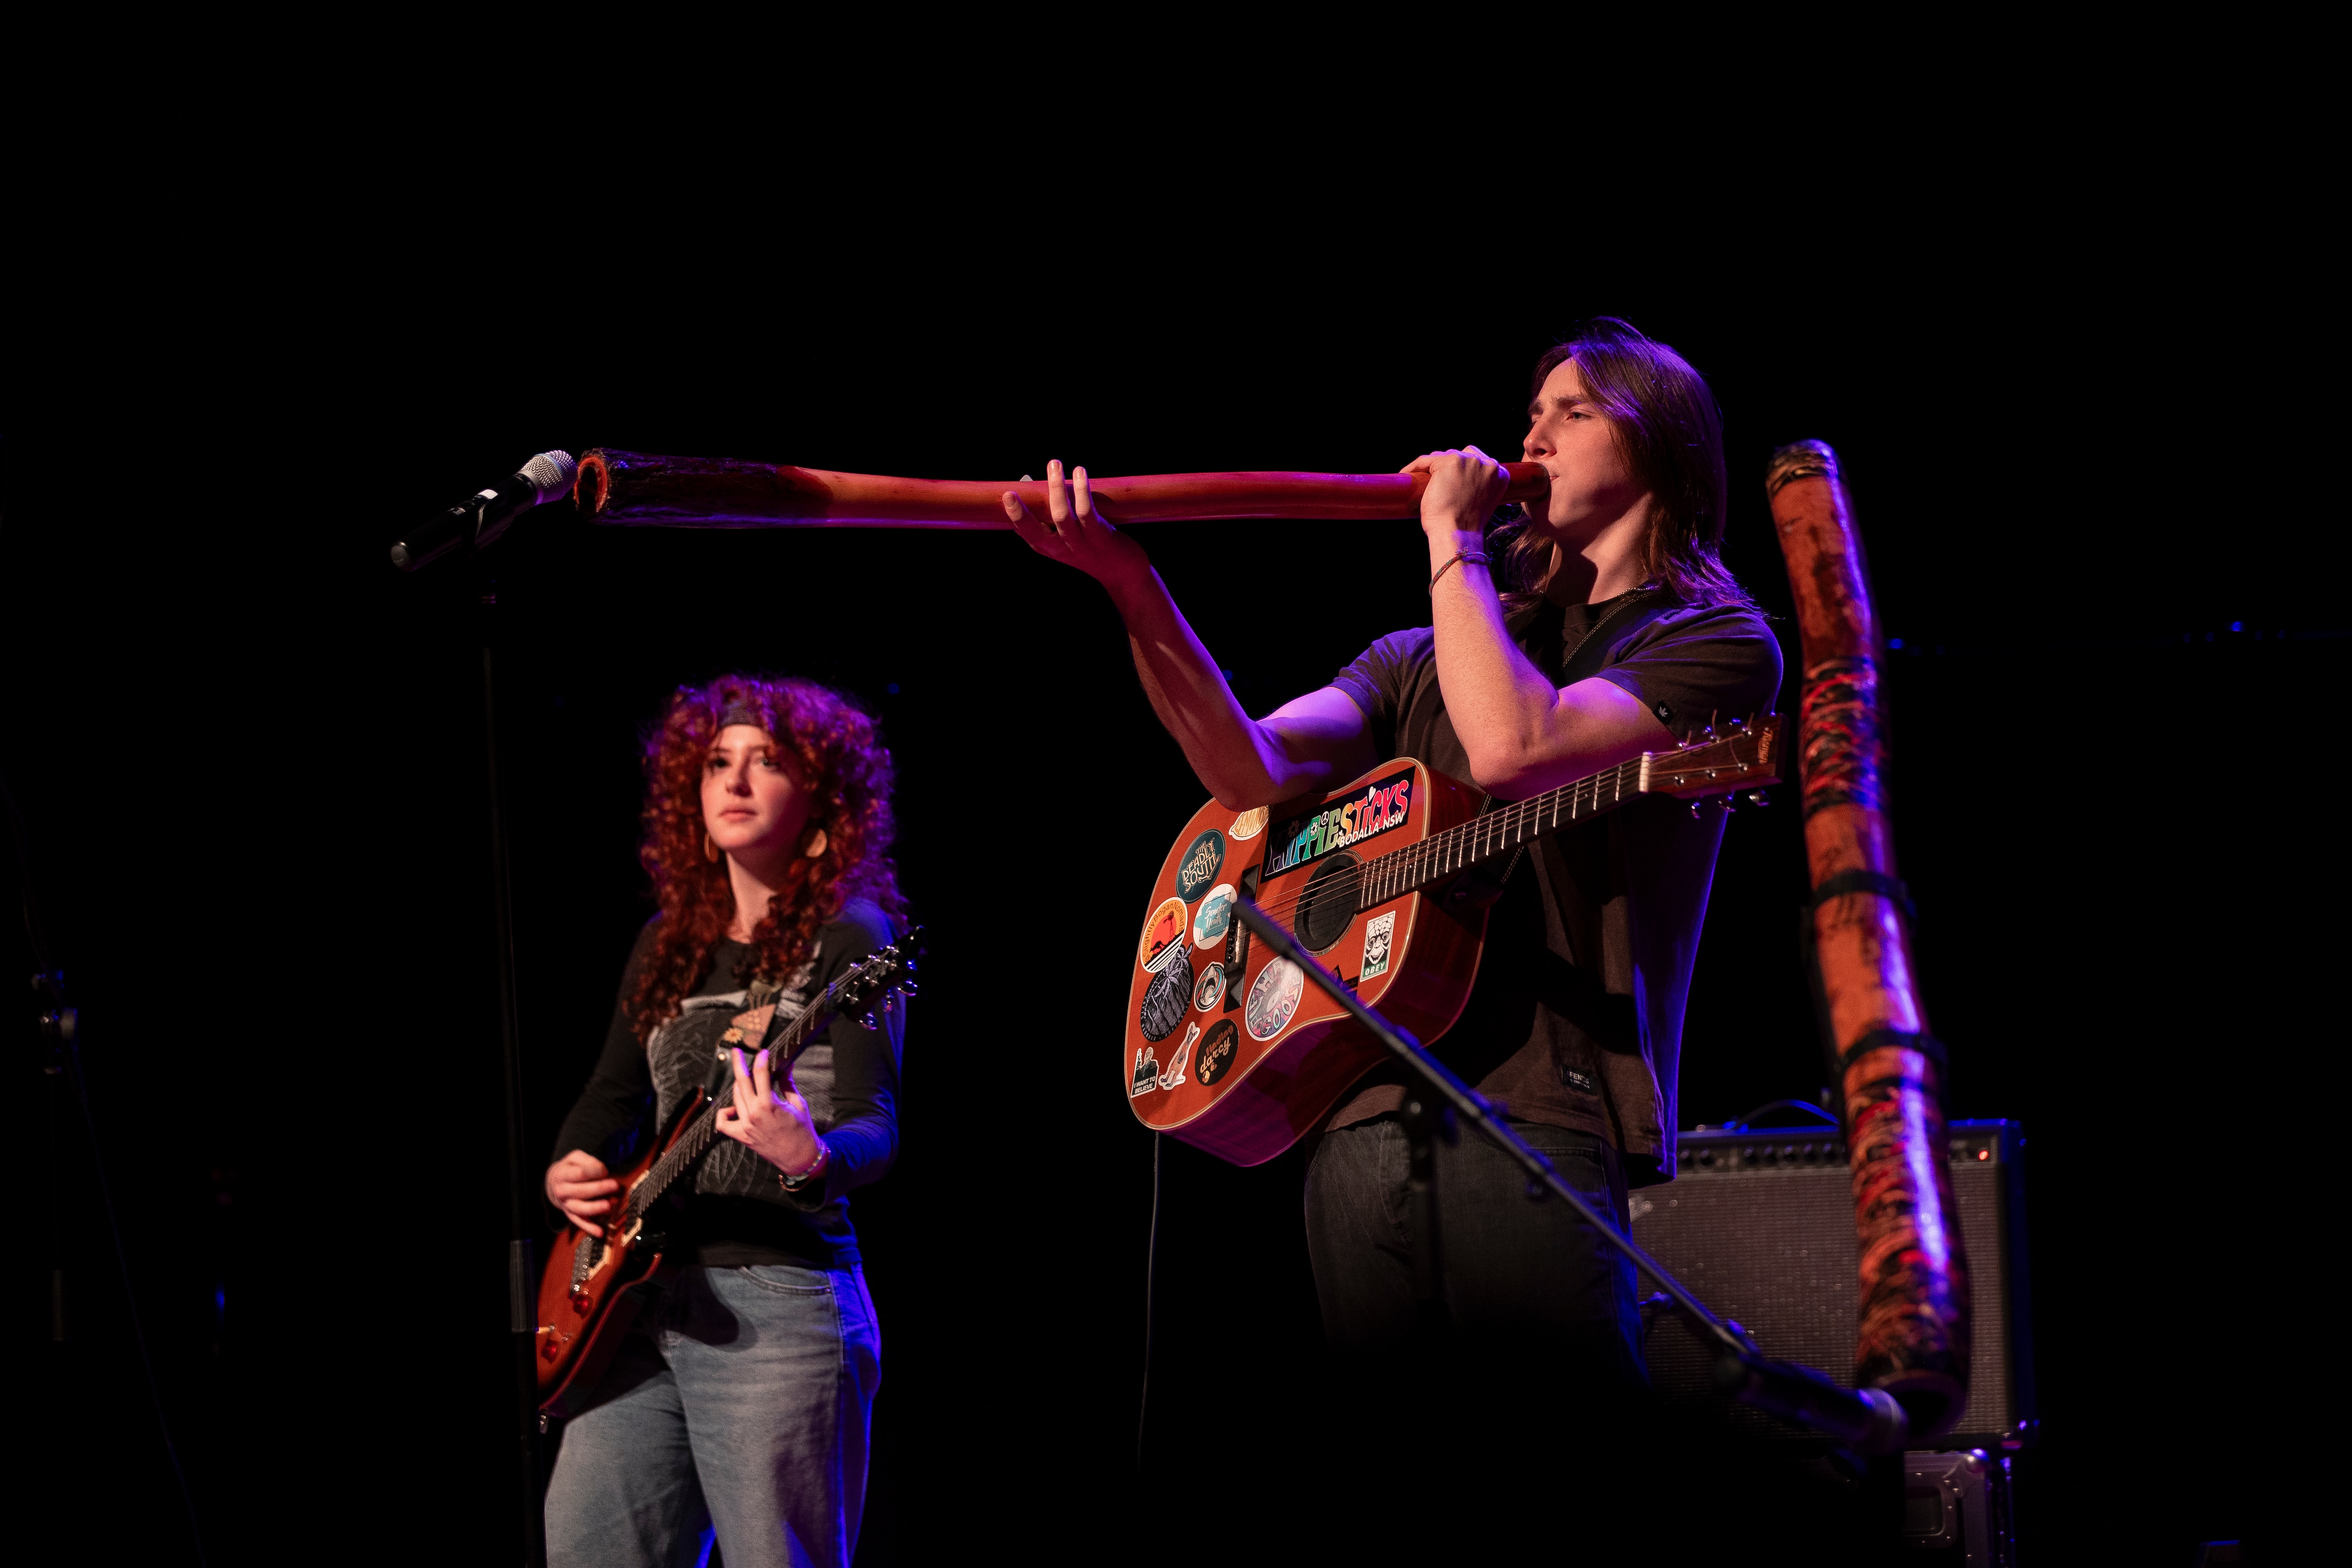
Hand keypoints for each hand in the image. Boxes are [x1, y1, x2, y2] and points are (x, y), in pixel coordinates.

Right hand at [546, 1150, 618, 1237]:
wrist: (553, 1183)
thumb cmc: (569, 1168)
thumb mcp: (574, 1158)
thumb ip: (587, 1161)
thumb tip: (601, 1169)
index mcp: (562, 1174)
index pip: (579, 1173)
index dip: (594, 1172)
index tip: (605, 1170)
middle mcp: (562, 1191)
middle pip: (581, 1191)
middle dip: (599, 1189)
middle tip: (615, 1185)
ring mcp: (566, 1205)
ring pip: (580, 1209)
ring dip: (595, 1209)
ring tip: (608, 1206)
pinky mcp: (570, 1215)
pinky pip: (579, 1222)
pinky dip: (589, 1228)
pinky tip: (600, 1232)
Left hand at [714, 1046, 822, 1178]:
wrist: (799, 1157)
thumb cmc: (802, 1130)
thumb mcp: (798, 1104)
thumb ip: (788, 1083)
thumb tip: (786, 1065)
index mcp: (770, 1104)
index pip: (760, 1074)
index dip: (761, 1059)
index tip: (763, 1052)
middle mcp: (754, 1114)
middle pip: (741, 1081)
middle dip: (739, 1063)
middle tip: (737, 1052)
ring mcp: (746, 1125)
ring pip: (735, 1097)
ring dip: (739, 1085)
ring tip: (746, 1081)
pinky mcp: (742, 1136)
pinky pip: (723, 1123)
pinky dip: (723, 1113)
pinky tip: (732, 1107)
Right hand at [1003, 459, 1149, 591]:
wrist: (1125, 574)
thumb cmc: (1092, 548)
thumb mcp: (1067, 536)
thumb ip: (1050, 513)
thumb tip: (1030, 480)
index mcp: (1050, 548)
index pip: (1026, 534)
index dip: (1014, 517)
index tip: (1005, 496)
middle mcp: (1062, 548)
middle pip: (1037, 531)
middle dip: (1022, 512)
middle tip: (1011, 491)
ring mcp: (1081, 544)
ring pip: (1062, 517)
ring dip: (1057, 489)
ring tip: (1054, 464)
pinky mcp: (1101, 537)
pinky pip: (1087, 513)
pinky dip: (1081, 491)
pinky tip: (1079, 472)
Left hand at [1402, 446, 1510, 539]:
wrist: (1457, 533)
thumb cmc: (1465, 526)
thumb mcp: (1479, 502)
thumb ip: (1477, 487)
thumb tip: (1459, 482)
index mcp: (1500, 474)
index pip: (1478, 462)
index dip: (1463, 470)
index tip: (1451, 479)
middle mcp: (1488, 464)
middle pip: (1461, 455)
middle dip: (1448, 466)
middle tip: (1437, 481)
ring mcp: (1469, 461)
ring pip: (1443, 456)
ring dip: (1432, 467)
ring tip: (1422, 481)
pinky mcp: (1449, 462)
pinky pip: (1426, 460)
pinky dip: (1415, 466)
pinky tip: (1407, 473)